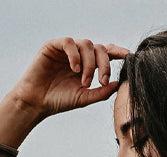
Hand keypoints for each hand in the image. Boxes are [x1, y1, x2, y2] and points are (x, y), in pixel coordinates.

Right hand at [10, 37, 129, 118]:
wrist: (37, 103)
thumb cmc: (59, 101)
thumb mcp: (84, 98)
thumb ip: (101, 92)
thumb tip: (117, 83)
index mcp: (88, 64)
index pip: (106, 53)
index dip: (118, 52)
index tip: (129, 57)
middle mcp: (79, 54)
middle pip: (99, 48)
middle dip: (104, 64)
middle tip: (101, 81)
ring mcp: (67, 49)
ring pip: (86, 44)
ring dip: (89, 63)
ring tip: (84, 81)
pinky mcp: (53, 45)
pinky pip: (69, 43)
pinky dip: (75, 55)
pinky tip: (74, 69)